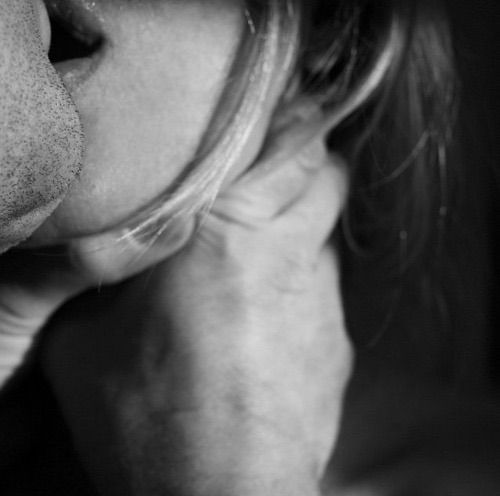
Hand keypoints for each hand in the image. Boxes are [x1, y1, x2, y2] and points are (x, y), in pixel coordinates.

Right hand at [42, 118, 351, 495]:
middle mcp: (292, 257)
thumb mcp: (87, 338)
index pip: (295, 146)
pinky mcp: (335, 344)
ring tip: (253, 256)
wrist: (221, 494)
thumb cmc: (150, 418)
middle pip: (324, 179)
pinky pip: (324, 292)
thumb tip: (107, 245)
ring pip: (324, 237)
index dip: (288, 125)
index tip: (270, 120)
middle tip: (259, 182)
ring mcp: (323, 303)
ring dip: (297, 232)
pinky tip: (264, 316)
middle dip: (300, 168)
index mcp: (232, 234)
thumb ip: (99, 276)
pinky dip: (300, 286)